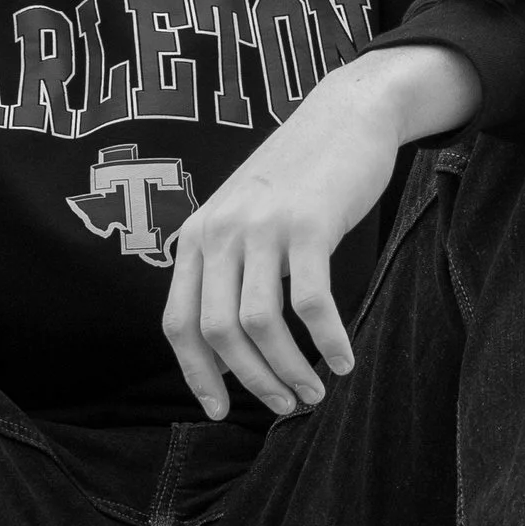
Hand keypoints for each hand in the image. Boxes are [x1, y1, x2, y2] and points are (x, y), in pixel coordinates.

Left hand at [161, 43, 481, 420]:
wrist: (345, 114)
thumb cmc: (299, 175)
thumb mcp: (243, 214)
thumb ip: (226, 263)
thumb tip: (227, 340)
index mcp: (198, 237)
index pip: (179, 324)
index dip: (196, 375)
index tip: (219, 411)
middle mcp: (220, 233)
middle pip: (218, 332)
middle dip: (251, 381)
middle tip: (284, 405)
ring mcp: (262, 227)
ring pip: (261, 324)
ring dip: (288, 370)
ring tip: (313, 393)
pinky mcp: (309, 224)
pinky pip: (311, 302)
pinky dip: (328, 341)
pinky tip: (343, 361)